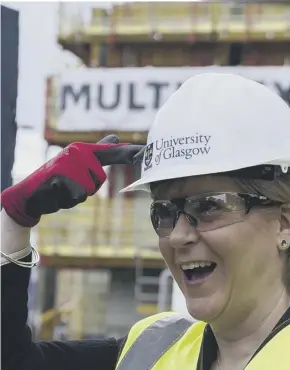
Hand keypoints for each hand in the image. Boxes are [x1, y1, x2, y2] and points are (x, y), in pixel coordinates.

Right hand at [0, 135, 141, 226]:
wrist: (30, 193)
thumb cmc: (58, 180)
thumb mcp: (79, 164)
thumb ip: (99, 151)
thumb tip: (116, 137)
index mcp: (83, 149)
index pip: (112, 153)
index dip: (130, 153)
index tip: (147, 153)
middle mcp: (77, 152)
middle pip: (99, 180)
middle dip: (86, 188)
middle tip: (69, 185)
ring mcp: (68, 163)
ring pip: (88, 190)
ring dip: (77, 196)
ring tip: (63, 189)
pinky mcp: (60, 176)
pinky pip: (77, 196)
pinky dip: (67, 200)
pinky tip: (57, 193)